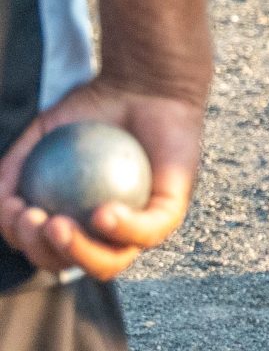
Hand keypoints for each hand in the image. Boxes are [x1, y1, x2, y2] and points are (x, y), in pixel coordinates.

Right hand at [0, 82, 202, 278]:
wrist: (140, 86)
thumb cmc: (91, 112)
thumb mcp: (39, 136)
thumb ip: (13, 168)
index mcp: (76, 222)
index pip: (45, 248)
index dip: (22, 238)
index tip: (14, 208)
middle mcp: (108, 233)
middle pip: (73, 264)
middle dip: (44, 252)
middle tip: (34, 219)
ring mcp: (140, 226)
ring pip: (111, 261)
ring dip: (78, 251)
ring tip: (59, 224)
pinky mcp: (171, 212)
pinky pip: (148, 231)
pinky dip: (123, 228)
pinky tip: (101, 214)